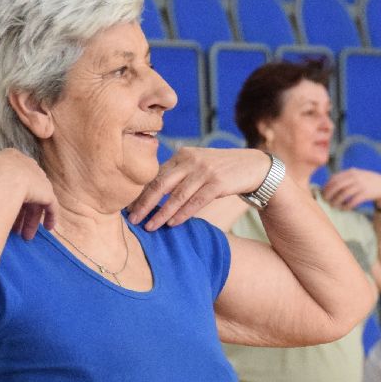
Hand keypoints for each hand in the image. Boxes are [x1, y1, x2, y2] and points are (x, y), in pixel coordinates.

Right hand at [0, 148, 57, 239]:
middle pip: (26, 193)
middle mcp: (28, 167)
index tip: (3, 208)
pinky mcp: (47, 191)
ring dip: (31, 220)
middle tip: (16, 230)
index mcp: (12, 158)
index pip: (12, 179)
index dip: (8, 195)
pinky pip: (51, 206)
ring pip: (36, 202)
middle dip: (21, 213)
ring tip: (26, 236)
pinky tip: (48, 228)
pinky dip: (51, 217)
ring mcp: (39, 179)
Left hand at [127, 147, 271, 229]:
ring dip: (161, 213)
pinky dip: (183, 214)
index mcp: (181, 155)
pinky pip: (196, 201)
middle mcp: (191, 160)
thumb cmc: (220, 170)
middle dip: (144, 204)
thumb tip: (150, 194)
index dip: (140, 192)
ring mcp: (205, 171)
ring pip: (177, 195)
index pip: (155, 175)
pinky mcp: (218, 182)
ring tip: (150, 227)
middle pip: (161, 184)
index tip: (127, 207)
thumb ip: (177, 174)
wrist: (253, 166)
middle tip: (132, 220)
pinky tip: (173, 224)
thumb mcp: (197, 165)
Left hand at [320, 168, 380, 211]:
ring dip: (336, 201)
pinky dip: (347, 206)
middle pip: (337, 185)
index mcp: (351, 172)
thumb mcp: (356, 175)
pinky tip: (344, 209)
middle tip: (325, 200)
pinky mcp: (366, 194)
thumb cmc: (365, 182)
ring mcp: (361, 185)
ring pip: (344, 194)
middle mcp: (355, 177)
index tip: (322, 193)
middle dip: (329, 193)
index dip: (326, 186)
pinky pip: (353, 201)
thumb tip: (328, 184)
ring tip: (333, 206)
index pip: (334, 178)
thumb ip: (344, 177)